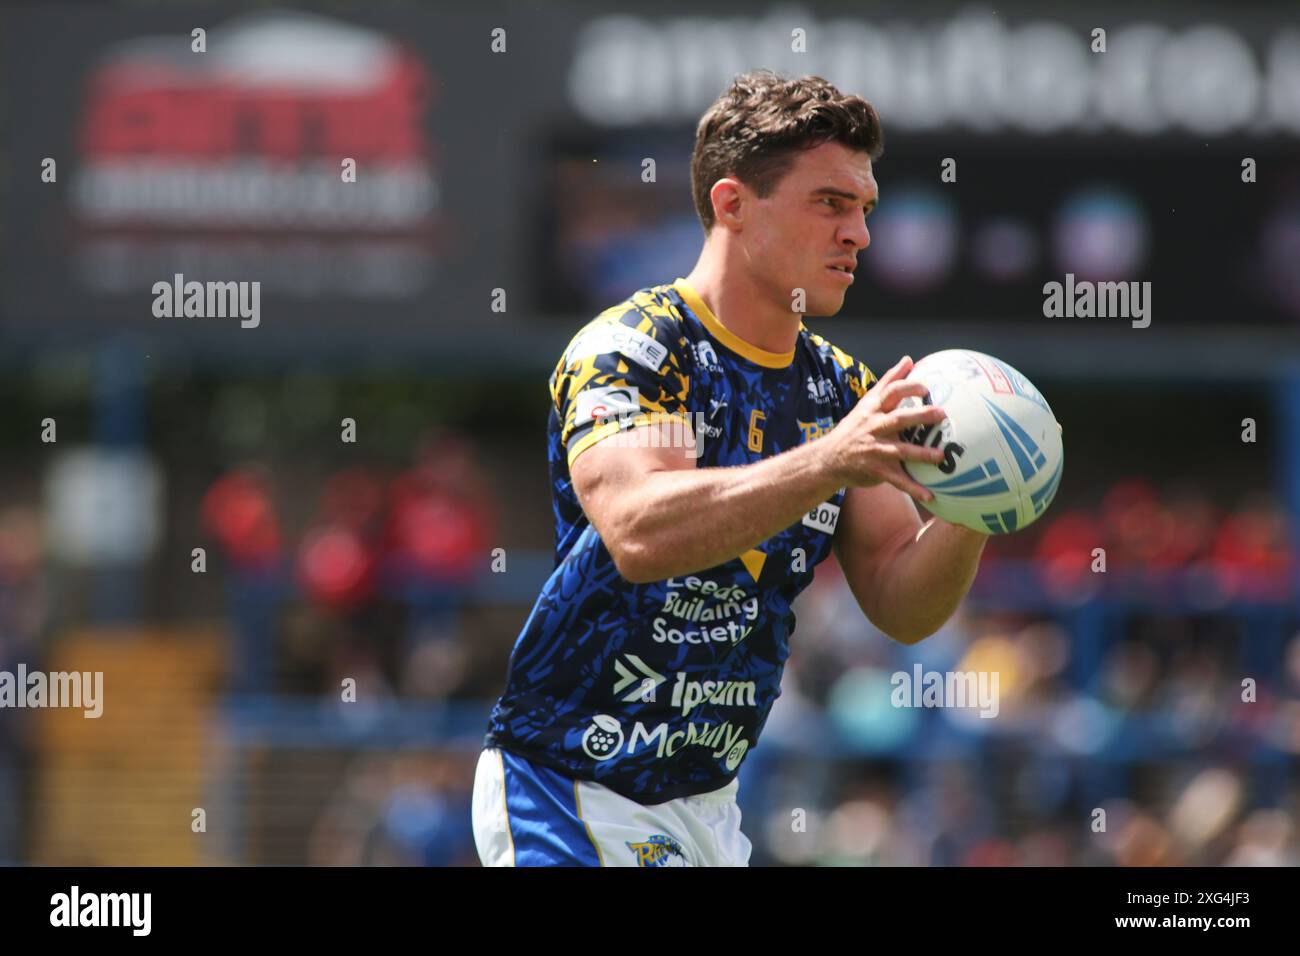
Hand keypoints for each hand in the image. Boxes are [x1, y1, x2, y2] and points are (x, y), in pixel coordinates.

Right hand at [824, 355, 947, 501]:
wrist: (828, 459)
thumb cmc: (854, 428)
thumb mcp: (867, 403)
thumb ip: (888, 381)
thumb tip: (908, 360)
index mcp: (873, 411)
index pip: (890, 394)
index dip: (908, 388)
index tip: (926, 388)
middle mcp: (873, 428)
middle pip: (897, 419)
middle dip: (919, 416)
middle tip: (941, 414)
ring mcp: (874, 450)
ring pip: (899, 451)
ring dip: (920, 454)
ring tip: (940, 457)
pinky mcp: (876, 470)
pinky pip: (897, 481)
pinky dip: (913, 489)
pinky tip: (930, 496)